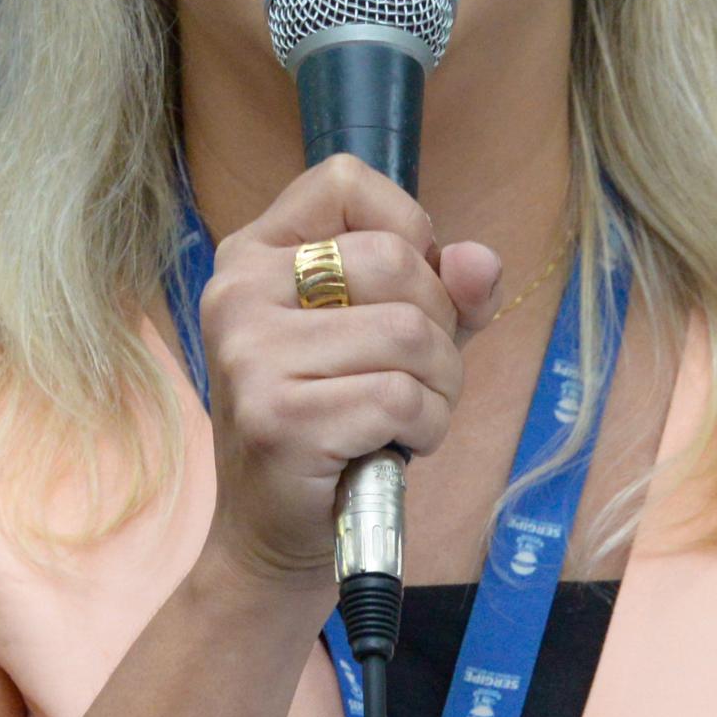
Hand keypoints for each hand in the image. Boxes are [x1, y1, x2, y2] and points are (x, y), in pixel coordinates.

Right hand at [193, 157, 502, 592]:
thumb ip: (443, 293)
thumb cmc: (334, 424)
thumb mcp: (389, 341)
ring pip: (410, 335)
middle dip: (440, 327)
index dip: (408, 230)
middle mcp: (237, 292)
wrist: (271, 535)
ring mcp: (250, 355)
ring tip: (406, 419)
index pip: (345, 181)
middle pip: (395, 261)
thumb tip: (479, 263)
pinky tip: (393, 447)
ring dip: (439, 388)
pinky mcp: (278, 418)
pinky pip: (402, 397)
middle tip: (415, 378)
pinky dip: (425, 428)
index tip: (407, 294)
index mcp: (252, 255)